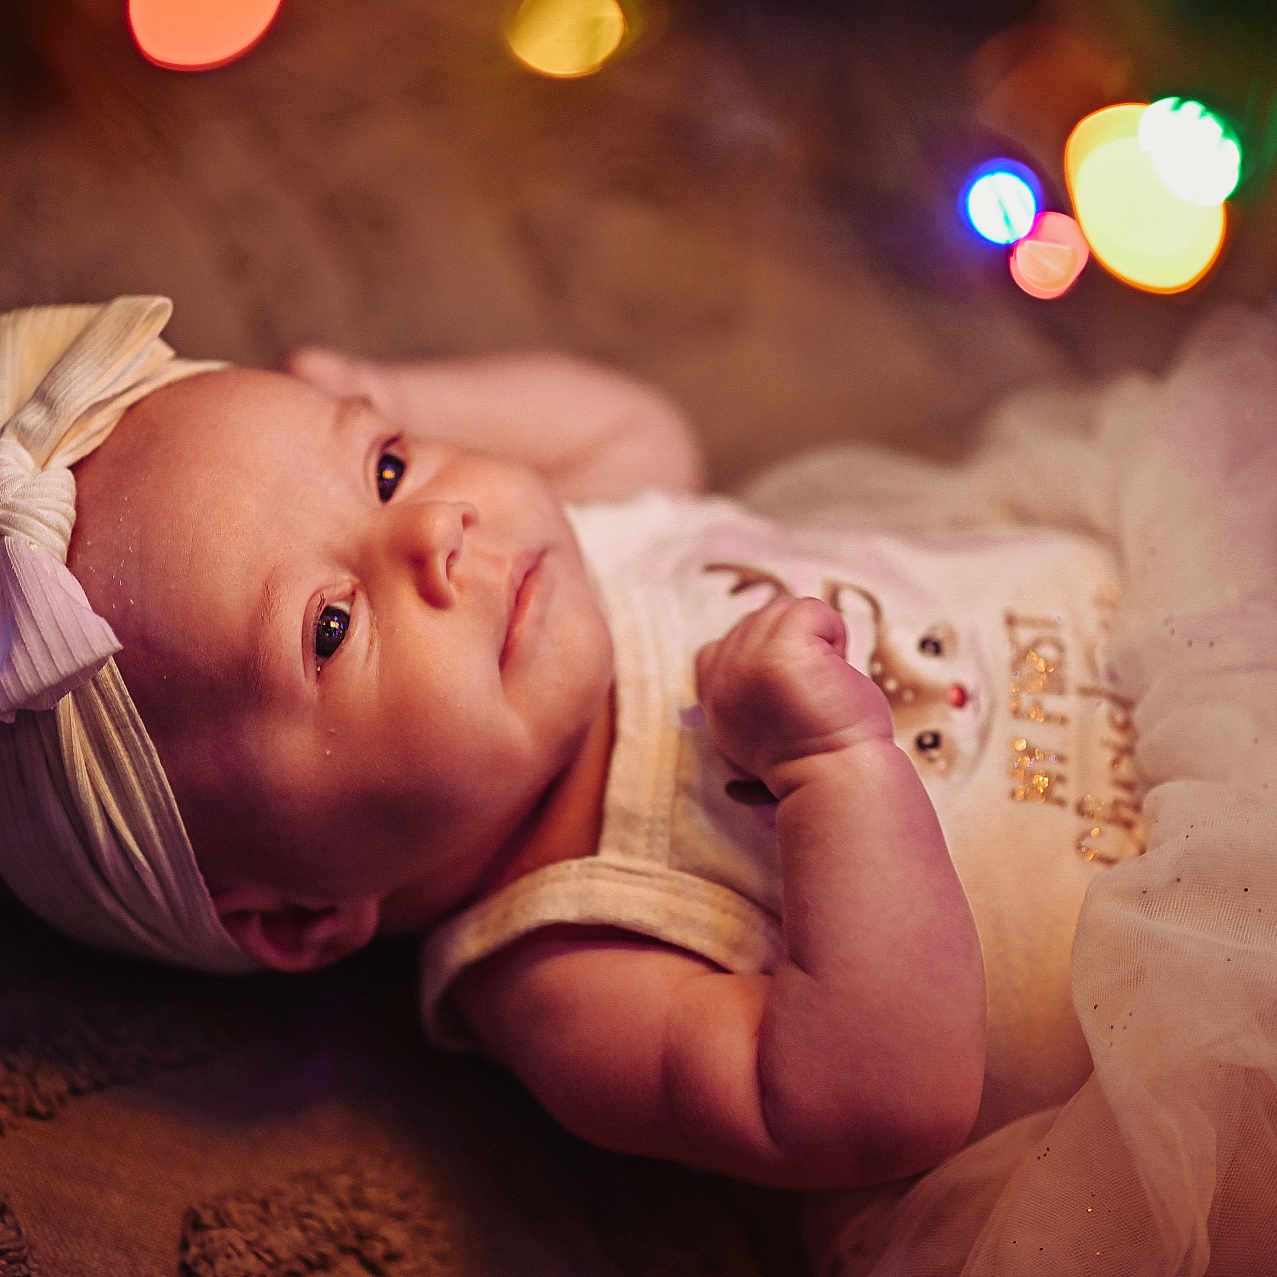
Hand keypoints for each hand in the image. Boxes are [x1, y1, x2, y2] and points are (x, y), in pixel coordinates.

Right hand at [694, 596, 892, 794]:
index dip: (761, 656)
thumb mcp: (760, 728)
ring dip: (817, 640)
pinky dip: (834, 631)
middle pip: (757, 620)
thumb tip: (765, 650)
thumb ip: (747, 691)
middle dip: (794, 646)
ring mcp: (748, 664)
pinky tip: (836, 670)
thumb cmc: (819, 757)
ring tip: (824, 681)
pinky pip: (809, 609)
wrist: (841, 782)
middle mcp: (723, 680)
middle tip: (812, 693)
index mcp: (716, 701)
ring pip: (783, 610)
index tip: (787, 695)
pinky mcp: (780, 653)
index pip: (721, 646)